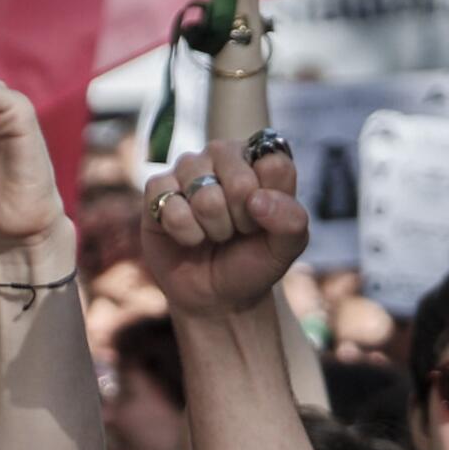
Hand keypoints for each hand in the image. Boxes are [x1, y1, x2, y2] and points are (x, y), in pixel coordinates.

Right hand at [140, 143, 307, 320]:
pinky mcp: (157, 189)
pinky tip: (188, 237)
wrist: (214, 296)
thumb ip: (291, 220)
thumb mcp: (285, 249)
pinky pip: (171, 206)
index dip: (270, 204)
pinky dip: (184, 232)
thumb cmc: (251, 263)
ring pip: (204, 195)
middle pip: (239, 182)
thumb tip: (256, 199)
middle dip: (239, 220)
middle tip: (236, 231)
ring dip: (212, 228)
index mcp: (260, 157)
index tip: (262, 221)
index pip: (274, 165)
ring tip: (213, 234)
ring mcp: (188, 169)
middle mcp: (224, 154)